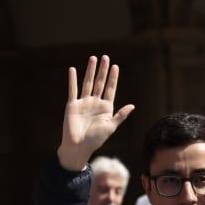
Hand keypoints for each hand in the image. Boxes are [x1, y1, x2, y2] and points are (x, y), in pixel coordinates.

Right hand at [57, 55, 134, 171]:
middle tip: (105, 57)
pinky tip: (73, 70)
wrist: (79, 147)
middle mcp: (95, 103)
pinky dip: (72, 80)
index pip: (110, 89)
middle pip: (99, 83)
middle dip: (103, 71)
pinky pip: (73, 90)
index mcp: (105, 108)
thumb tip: (132, 105)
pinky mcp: (72, 105)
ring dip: (90, 71)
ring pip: (87, 83)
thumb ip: (120, 116)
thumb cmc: (95, 139)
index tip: (116, 66)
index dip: (113, 78)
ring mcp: (83, 103)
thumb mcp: (111, 127)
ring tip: (93, 58)